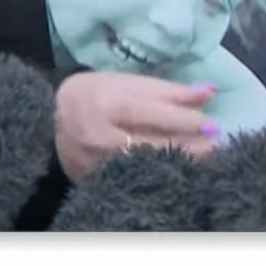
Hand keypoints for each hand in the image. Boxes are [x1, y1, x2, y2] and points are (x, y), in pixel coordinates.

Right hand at [55, 72, 218, 181]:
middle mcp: (100, 136)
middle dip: (187, 147)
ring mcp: (95, 163)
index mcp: (108, 103)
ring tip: (206, 162)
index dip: (183, 120)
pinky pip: (131, 182)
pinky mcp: (93, 182)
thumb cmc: (96, 94)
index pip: (151, 113)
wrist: (49, 118)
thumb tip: (210, 91)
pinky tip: (180, 176)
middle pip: (151, 145)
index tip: (213, 126)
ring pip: (143, 168)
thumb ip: (169, 91)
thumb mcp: (129, 83)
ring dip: (177, 165)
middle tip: (217, 147)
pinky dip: (158, 178)